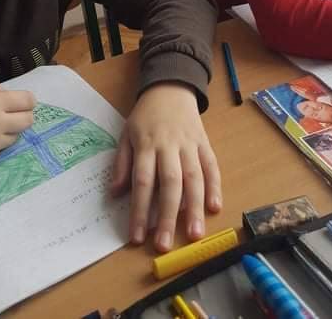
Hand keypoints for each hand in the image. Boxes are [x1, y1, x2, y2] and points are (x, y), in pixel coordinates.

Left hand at [110, 83, 221, 252]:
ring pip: (194, 177)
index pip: (143, 181)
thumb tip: (116, 193)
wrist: (171, 88)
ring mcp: (190, 144)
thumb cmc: (145, 116)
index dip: (140, 210)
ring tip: (196, 234)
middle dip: (168, 216)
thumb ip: (121, 163)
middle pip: (170, 183)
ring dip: (195, 207)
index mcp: (146, 144)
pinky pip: (211, 165)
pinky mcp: (205, 142)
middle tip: (165, 244)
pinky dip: (215, 186)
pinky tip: (215, 207)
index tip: (137, 237)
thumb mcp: (126, 133)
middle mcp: (169, 145)